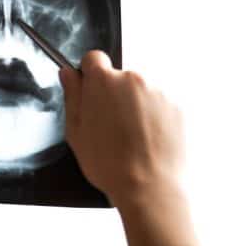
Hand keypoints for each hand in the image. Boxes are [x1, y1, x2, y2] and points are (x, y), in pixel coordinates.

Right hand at [58, 51, 185, 207]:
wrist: (149, 187)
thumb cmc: (107, 162)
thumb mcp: (75, 131)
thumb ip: (72, 96)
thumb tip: (68, 73)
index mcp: (104, 81)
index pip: (94, 58)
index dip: (89, 75)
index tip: (90, 93)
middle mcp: (133, 78)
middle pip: (118, 77)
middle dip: (112, 94)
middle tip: (107, 126)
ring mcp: (158, 92)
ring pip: (139, 92)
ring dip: (133, 106)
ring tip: (129, 138)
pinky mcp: (176, 107)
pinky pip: (158, 105)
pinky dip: (151, 118)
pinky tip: (146, 141)